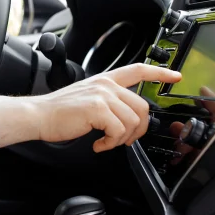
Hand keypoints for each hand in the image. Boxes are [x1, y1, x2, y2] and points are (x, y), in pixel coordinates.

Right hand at [0, 64, 182, 151]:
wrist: (39, 115)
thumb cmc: (60, 112)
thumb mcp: (88, 98)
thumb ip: (108, 102)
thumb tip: (126, 118)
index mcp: (105, 80)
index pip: (138, 70)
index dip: (160, 72)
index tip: (175, 76)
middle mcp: (106, 85)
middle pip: (142, 106)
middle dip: (138, 129)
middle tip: (122, 139)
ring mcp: (102, 95)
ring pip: (132, 121)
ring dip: (122, 139)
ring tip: (107, 141)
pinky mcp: (97, 109)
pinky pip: (119, 131)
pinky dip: (110, 143)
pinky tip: (98, 144)